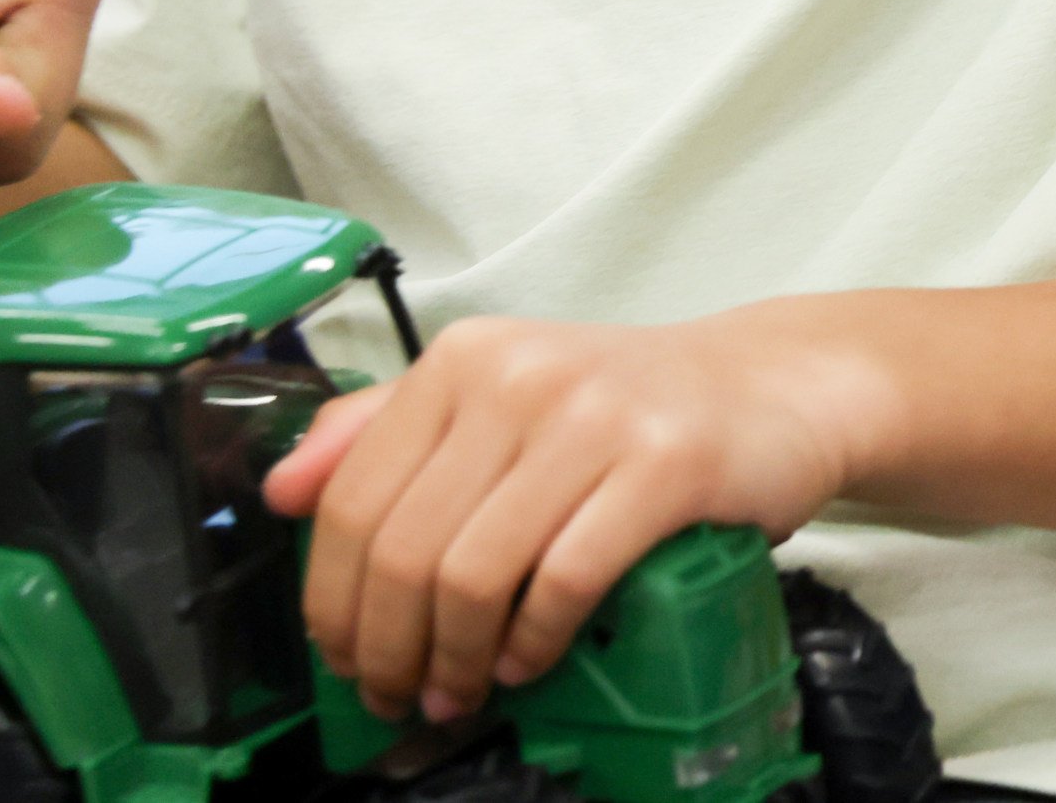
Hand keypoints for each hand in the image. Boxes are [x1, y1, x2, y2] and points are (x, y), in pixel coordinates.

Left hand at [263, 308, 880, 721]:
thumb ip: (385, 430)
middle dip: (389, 648)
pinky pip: (564, 580)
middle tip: (400, 696)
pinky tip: (526, 660)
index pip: (353, 499)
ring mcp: (597, 416)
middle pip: (406, 549)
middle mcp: (522, 374)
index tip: (346, 661)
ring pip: (474, 573)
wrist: (776, 388)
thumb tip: (279, 490)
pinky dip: (533, 641)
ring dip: (455, 658)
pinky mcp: (665, 465)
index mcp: (465, 358)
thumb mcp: (503, 395)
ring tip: (461, 690)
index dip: (334, 601)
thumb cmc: (629, 409)